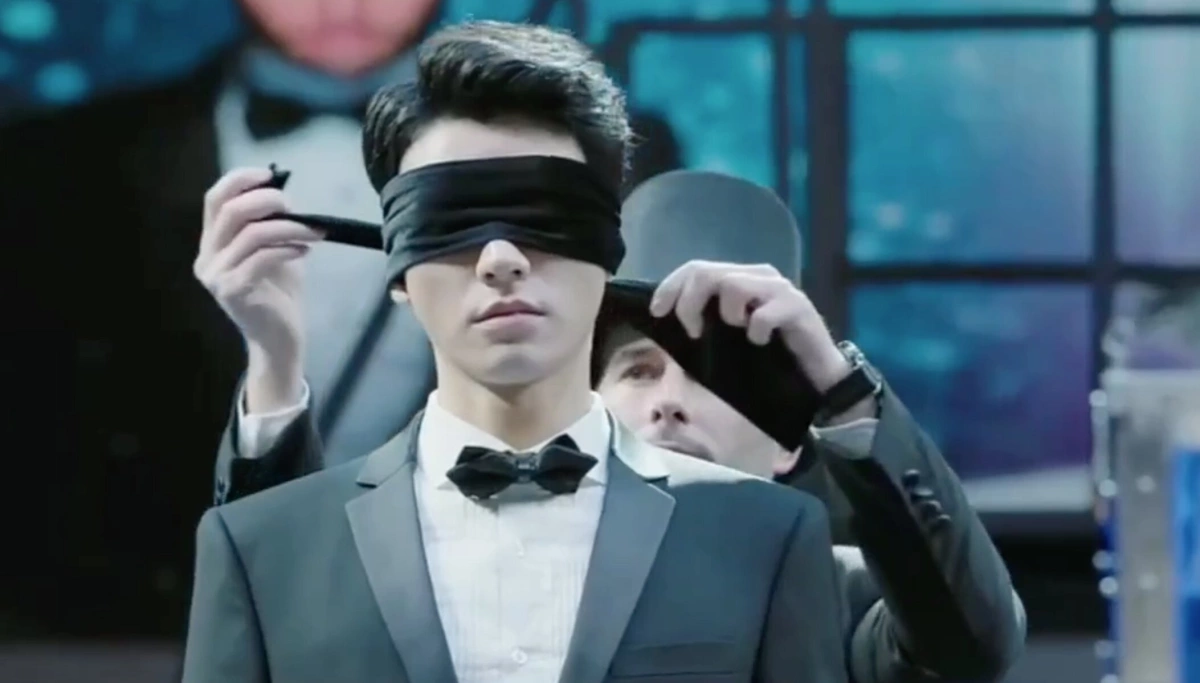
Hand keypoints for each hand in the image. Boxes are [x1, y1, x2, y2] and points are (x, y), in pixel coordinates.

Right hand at [193, 168, 322, 408]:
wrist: (279, 339)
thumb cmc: (279, 295)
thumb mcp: (276, 250)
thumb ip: (272, 224)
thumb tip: (284, 192)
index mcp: (212, 243)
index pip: (214, 198)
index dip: (240, 180)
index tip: (269, 174)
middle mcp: (206, 257)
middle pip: (230, 210)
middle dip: (267, 201)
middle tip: (297, 207)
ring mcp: (216, 275)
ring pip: (251, 233)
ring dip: (288, 227)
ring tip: (313, 232)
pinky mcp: (233, 291)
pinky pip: (262, 257)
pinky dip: (288, 248)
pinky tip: (305, 250)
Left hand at [649, 260, 850, 391]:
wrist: (818, 375)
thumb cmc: (770, 356)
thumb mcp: (728, 338)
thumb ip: (704, 321)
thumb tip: (664, 321)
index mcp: (740, 278)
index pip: (696, 267)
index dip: (671, 286)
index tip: (657, 312)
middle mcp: (758, 276)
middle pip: (708, 272)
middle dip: (689, 302)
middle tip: (694, 332)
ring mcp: (780, 289)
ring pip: (734, 286)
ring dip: (726, 314)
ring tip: (738, 333)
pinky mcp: (798, 308)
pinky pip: (763, 313)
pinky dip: (755, 331)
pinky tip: (760, 343)